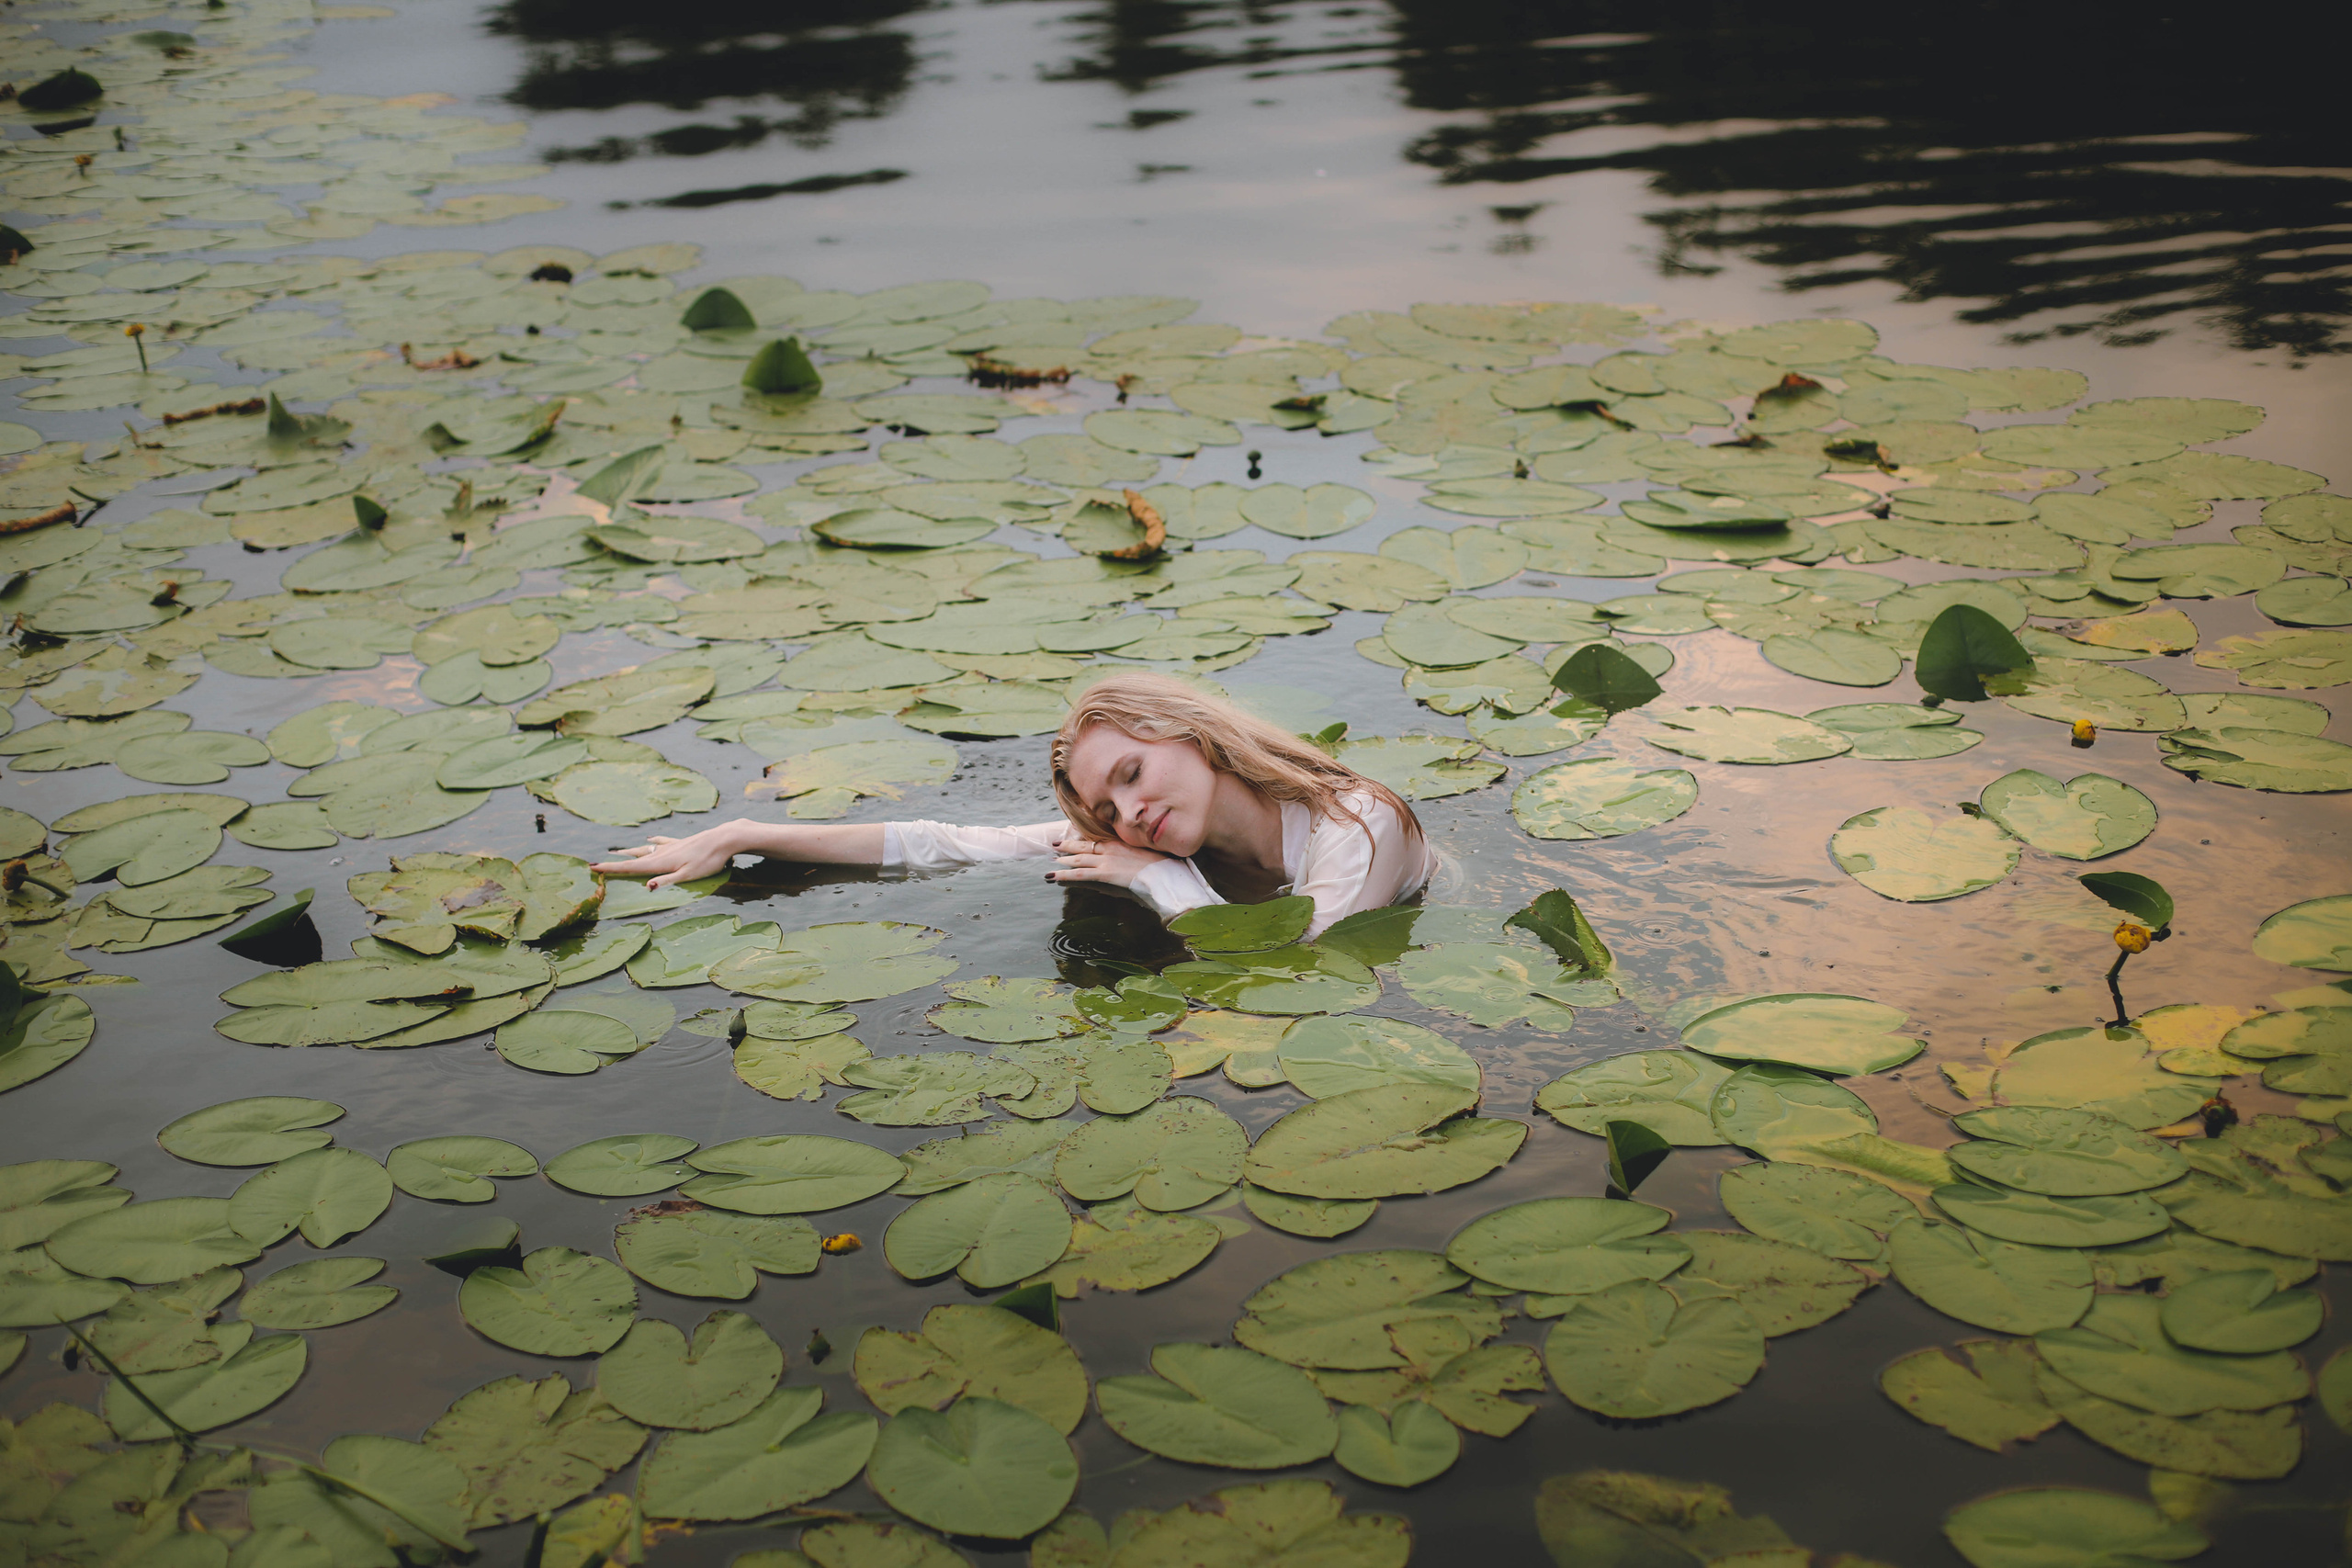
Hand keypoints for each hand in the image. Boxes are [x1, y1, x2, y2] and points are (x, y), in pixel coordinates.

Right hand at [591, 824, 743, 889]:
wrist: (725, 838)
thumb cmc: (709, 860)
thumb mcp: (689, 875)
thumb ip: (667, 881)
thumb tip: (646, 887)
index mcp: (661, 862)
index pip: (632, 867)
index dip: (612, 868)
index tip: (593, 867)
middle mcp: (663, 853)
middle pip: (635, 857)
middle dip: (616, 861)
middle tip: (598, 863)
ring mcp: (672, 846)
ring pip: (645, 848)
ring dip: (630, 851)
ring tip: (618, 852)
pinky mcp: (681, 842)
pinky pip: (661, 841)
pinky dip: (652, 841)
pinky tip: (650, 838)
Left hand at [1047, 836, 1173, 891]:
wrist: (1164, 873)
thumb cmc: (1160, 865)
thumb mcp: (1145, 853)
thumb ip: (1133, 853)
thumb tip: (1127, 858)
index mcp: (1119, 843)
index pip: (1096, 838)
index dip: (1082, 837)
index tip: (1072, 833)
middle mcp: (1110, 849)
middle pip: (1084, 846)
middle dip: (1068, 845)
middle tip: (1055, 844)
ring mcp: (1106, 861)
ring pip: (1079, 859)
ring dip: (1063, 859)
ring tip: (1052, 859)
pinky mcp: (1105, 873)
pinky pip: (1080, 874)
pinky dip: (1064, 874)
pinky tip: (1053, 876)